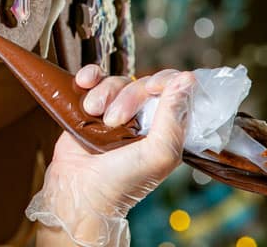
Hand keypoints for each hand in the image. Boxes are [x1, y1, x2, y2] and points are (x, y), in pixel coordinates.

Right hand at [30, 66, 194, 246]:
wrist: (79, 191)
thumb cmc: (122, 182)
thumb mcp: (159, 153)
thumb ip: (174, 117)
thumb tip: (187, 79)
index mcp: (167, 130)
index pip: (177, 90)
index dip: (166, 82)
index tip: (152, 89)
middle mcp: (144, 119)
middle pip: (143, 84)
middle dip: (128, 97)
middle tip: (114, 120)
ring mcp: (116, 112)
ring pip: (117, 81)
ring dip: (103, 93)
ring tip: (92, 112)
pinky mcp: (92, 108)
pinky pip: (94, 78)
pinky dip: (89, 76)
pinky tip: (83, 83)